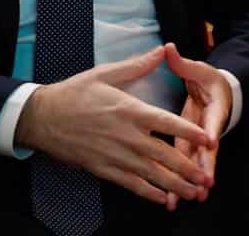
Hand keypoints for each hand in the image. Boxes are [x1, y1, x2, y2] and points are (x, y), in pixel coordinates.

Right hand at [15, 46, 214, 205]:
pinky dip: (147, 192)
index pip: (167, 123)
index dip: (189, 132)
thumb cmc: (74, 93)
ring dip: (173, 185)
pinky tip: (162, 198)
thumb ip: (137, 65)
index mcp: (130, 110)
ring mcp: (114, 155)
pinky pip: (129, 184)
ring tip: (192, 192)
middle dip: (187, 168)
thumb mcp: (105, 73)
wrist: (41, 118)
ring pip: (150, 174)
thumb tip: (162, 50)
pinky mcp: (102, 168)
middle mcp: (126, 136)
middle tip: (206, 177)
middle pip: (163, 154)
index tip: (207, 139)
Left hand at [163, 44, 231, 210]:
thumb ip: (182, 63)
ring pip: (197, 162)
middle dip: (207, 167)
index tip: (211, 142)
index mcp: (214, 108)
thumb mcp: (199, 69)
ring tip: (192, 198)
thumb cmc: (209, 80)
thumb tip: (168, 47)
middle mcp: (210, 128)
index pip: (213, 119)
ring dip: (195, 180)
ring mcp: (200, 140)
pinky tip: (174, 198)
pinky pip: (186, 165)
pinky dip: (181, 181)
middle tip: (205, 184)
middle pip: (209, 150)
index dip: (211, 131)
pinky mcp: (190, 146)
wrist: (218, 92)